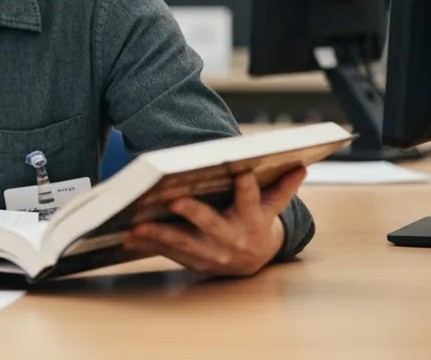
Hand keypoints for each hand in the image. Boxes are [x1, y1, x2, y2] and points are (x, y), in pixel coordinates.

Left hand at [123, 166, 306, 276]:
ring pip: (184, 244)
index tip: (239, 171)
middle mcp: (232, 240)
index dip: (246, 187)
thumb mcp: (271, 207)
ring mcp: (212, 255)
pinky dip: (148, 246)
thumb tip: (302, 166)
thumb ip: (283, 187)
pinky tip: (129, 237)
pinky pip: (169, 254)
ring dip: (159, 235)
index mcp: (252, 221)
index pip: (250, 201)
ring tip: (137, 226)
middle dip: (193, 212)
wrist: (253, 262)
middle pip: (211, 224)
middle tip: (174, 200)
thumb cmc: (257, 223)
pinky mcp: (195, 264)